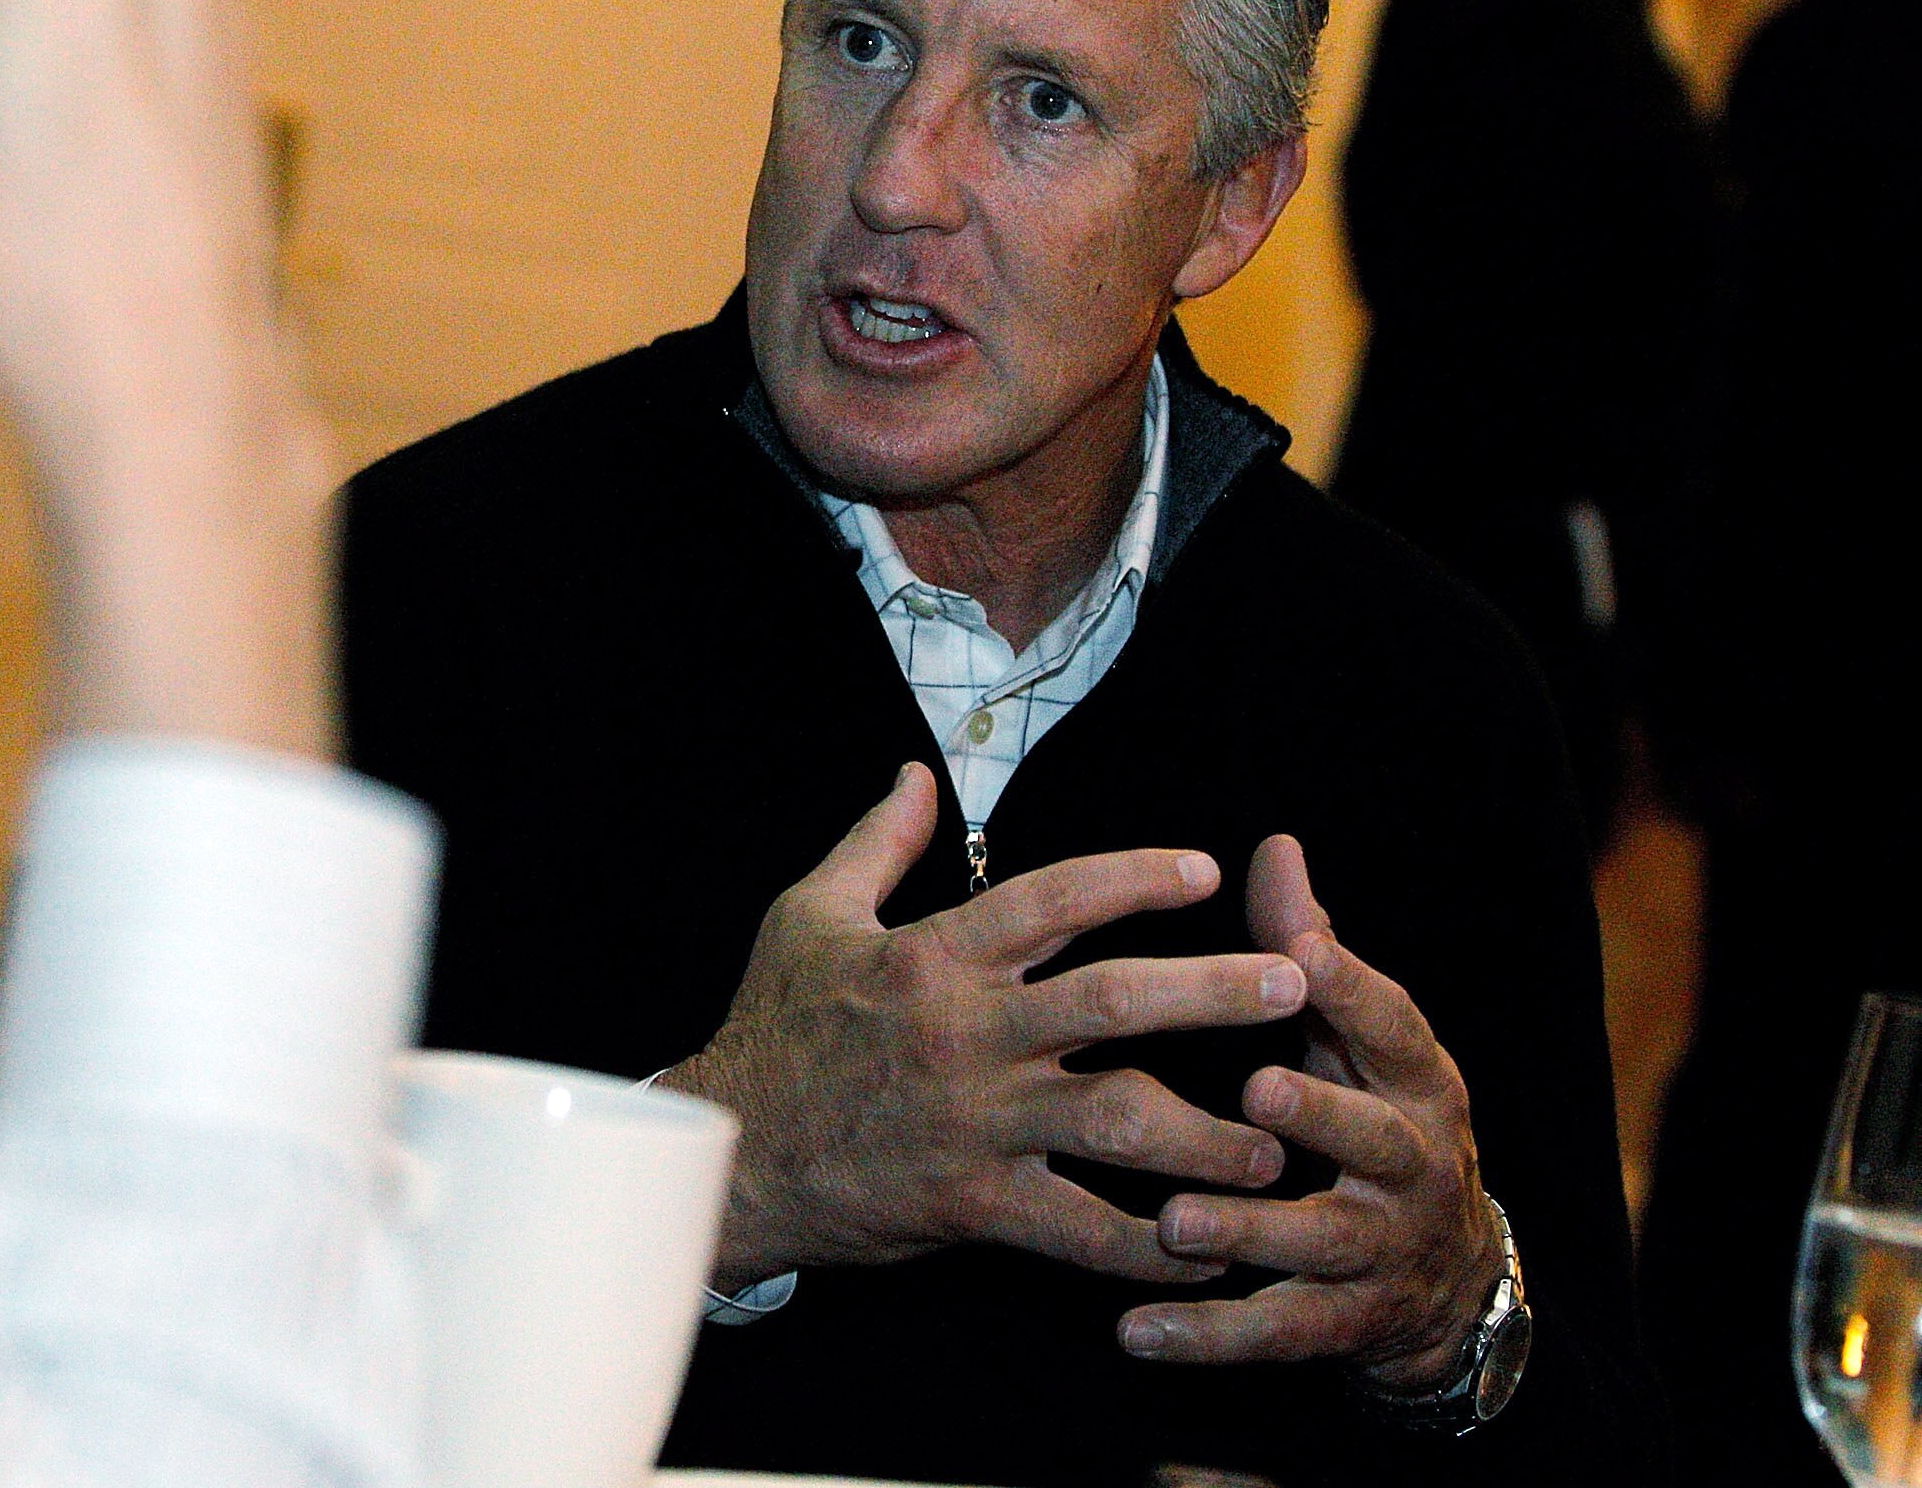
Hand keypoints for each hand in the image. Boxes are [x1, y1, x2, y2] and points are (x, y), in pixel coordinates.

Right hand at [660, 765, 1310, 1289]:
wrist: (731, 1152)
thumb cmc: (774, 1027)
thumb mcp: (810, 916)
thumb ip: (875, 844)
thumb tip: (917, 775)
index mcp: (934, 957)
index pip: (1052, 900)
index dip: (1132, 878)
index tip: (1205, 871)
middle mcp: (968, 1035)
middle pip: (1112, 1002)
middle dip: (1212, 992)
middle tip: (1295, 983)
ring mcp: (977, 1122)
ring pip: (1117, 1123)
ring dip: (1208, 1134)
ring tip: (1279, 1140)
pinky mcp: (975, 1203)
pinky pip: (1079, 1229)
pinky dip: (1148, 1246)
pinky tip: (1207, 1250)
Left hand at [1119, 835, 1502, 1384]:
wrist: (1445, 1279)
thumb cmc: (1369, 1118)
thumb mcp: (1357, 1040)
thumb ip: (1312, 950)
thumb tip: (1274, 846)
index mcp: (1413, 1082)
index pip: (1392, 1026)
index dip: (1353, 986)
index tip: (1300, 944)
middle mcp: (1410, 1164)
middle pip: (1374, 1138)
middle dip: (1321, 1114)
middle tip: (1254, 1089)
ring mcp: (1379, 1250)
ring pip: (1316, 1243)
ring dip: (1247, 1232)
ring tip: (1174, 1220)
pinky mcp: (1340, 1324)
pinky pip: (1273, 1333)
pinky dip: (1206, 1337)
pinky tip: (1135, 1332)